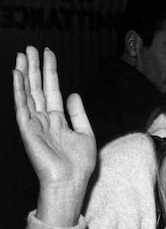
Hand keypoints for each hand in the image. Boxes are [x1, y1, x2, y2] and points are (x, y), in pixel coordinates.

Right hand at [12, 46, 95, 226]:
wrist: (71, 181)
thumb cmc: (79, 164)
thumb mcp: (85, 133)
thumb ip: (78, 113)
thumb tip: (73, 94)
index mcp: (58, 120)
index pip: (52, 90)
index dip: (50, 72)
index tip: (49, 54)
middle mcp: (43, 119)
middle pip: (37, 88)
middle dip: (34, 67)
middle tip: (31, 47)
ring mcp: (34, 124)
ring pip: (27, 93)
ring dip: (24, 73)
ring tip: (22, 54)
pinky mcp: (27, 130)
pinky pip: (21, 106)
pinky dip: (19, 90)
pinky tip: (16, 74)